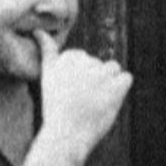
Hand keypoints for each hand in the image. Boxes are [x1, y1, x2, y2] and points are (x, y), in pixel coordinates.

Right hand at [35, 31, 131, 153]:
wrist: (66, 134)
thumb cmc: (57, 108)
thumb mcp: (47, 76)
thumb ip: (47, 52)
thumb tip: (39, 30)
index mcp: (66, 59)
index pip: (81, 57)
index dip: (79, 77)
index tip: (72, 92)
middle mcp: (83, 63)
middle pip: (98, 63)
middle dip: (94, 79)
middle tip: (83, 100)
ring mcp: (100, 74)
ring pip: (114, 67)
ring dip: (109, 82)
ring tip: (97, 99)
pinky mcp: (115, 87)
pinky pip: (127, 78)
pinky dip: (122, 89)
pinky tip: (110, 100)